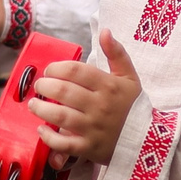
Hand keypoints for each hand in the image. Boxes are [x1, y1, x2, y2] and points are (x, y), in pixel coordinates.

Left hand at [32, 31, 142, 166]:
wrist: (147, 139)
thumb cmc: (132, 105)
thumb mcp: (129, 76)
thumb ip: (117, 53)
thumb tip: (105, 31)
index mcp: (108, 86)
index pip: (75, 71)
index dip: (57, 68)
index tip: (50, 70)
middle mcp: (100, 106)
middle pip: (63, 91)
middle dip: (45, 85)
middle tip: (39, 85)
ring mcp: (93, 128)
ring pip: (60, 116)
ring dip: (41, 108)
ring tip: (33, 104)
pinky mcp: (88, 147)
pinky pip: (64, 144)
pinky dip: (49, 137)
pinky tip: (42, 129)